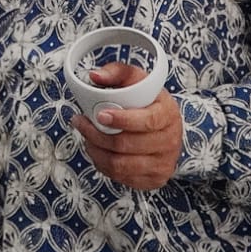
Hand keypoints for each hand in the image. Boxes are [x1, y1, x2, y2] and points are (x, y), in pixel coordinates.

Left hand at [69, 62, 182, 190]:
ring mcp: (163, 163)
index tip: (100, 115)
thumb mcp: (136, 79)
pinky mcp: (154, 179)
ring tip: (85, 137)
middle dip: (96, 135)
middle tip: (80, 122)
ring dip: (95, 151)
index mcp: (168, 114)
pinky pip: (121, 177)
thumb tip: (95, 76)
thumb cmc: (147, 100)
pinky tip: (98, 150)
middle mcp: (170, 141)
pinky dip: (103, 164)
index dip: (121, 120)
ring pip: (120, 165)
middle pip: (127, 145)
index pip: (146, 121)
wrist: (166, 125)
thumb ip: (116, 72)